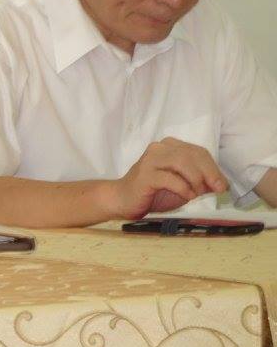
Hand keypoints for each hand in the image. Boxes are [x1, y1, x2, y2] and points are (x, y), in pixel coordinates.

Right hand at [107, 138, 227, 219]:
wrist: (123, 200)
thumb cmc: (154, 193)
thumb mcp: (183, 185)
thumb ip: (199, 181)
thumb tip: (221, 184)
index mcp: (169, 146)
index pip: (198, 152)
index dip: (213, 168)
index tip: (222, 186)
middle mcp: (159, 148)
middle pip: (192, 154)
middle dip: (209, 173)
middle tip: (216, 190)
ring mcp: (150, 160)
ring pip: (182, 162)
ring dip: (196, 180)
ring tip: (197, 194)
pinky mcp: (144, 175)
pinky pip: (170, 178)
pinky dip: (183, 189)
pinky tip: (187, 197)